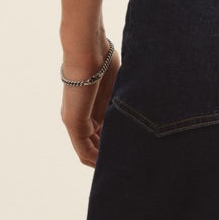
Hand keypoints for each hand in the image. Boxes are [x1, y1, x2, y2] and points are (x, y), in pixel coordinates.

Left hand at [60, 37, 117, 166]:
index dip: (113, 144)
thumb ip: (124, 100)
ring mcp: (75, 121)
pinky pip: (83, 150)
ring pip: (88, 150)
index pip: (100, 134)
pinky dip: (95, 160)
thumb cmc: (104, 59)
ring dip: (103, 160)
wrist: (89, 51)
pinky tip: (109, 165)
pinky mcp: (74, 123)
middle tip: (127, 165)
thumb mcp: (118, 85)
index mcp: (89, 108)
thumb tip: (144, 107)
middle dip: (109, 155)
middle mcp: (79, 117)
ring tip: (121, 168)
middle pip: (94, 145)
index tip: (128, 151)